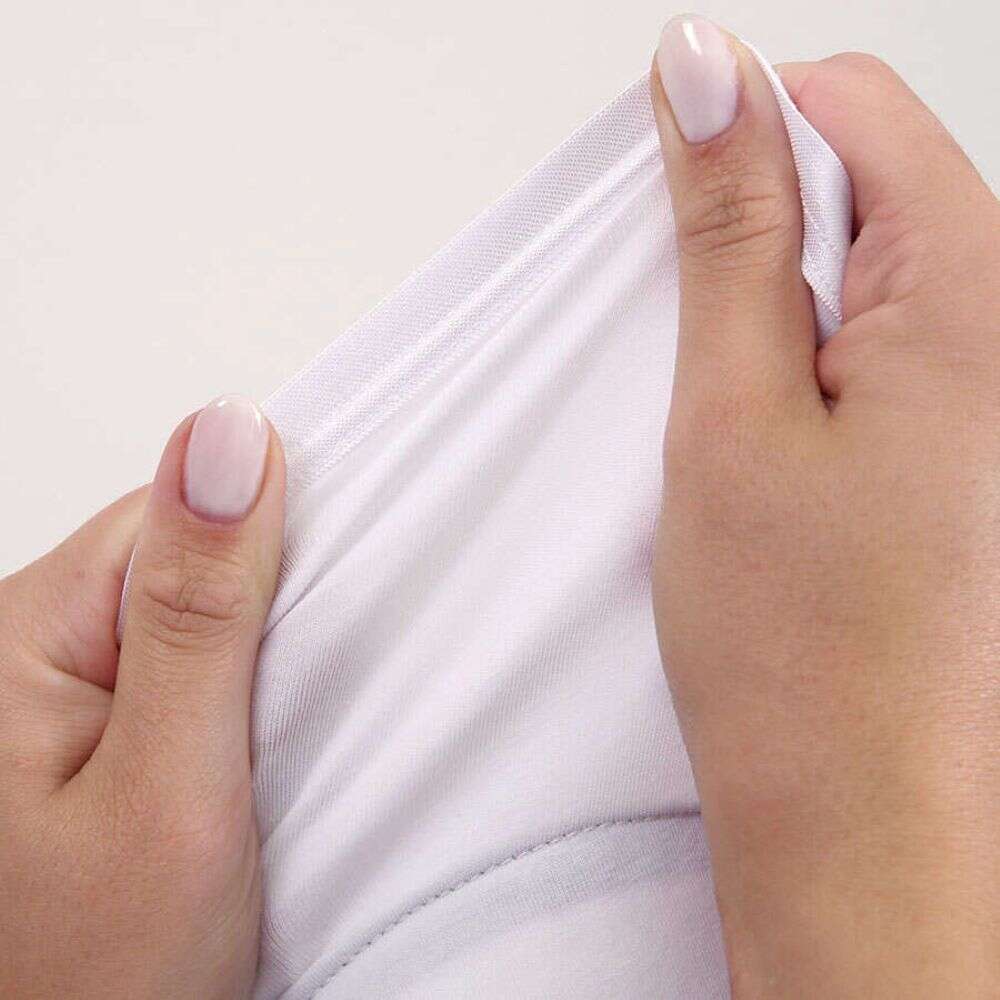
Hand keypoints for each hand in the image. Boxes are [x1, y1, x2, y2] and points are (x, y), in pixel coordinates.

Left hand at [0, 397, 284, 998]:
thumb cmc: (94, 976)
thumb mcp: (170, 794)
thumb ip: (197, 615)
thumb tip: (227, 445)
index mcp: (21, 637)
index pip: (176, 513)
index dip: (269, 551)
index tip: (313, 626)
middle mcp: (29, 648)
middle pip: (190, 553)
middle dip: (266, 619)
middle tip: (280, 719)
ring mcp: (63, 686)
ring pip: (202, 609)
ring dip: (258, 664)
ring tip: (265, 748)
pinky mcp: (102, 719)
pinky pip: (194, 662)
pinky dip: (243, 695)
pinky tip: (248, 748)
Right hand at [651, 16, 999, 997]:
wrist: (851, 805)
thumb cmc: (800, 645)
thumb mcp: (732, 407)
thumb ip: (729, 228)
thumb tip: (706, 74)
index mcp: (972, 295)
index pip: (856, 107)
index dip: (746, 127)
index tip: (672, 191)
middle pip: (865, 180)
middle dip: (758, 226)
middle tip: (698, 338)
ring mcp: (980, 391)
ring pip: (859, 264)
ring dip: (772, 300)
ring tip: (727, 402)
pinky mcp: (950, 440)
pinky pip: (870, 338)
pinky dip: (798, 353)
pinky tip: (761, 426)